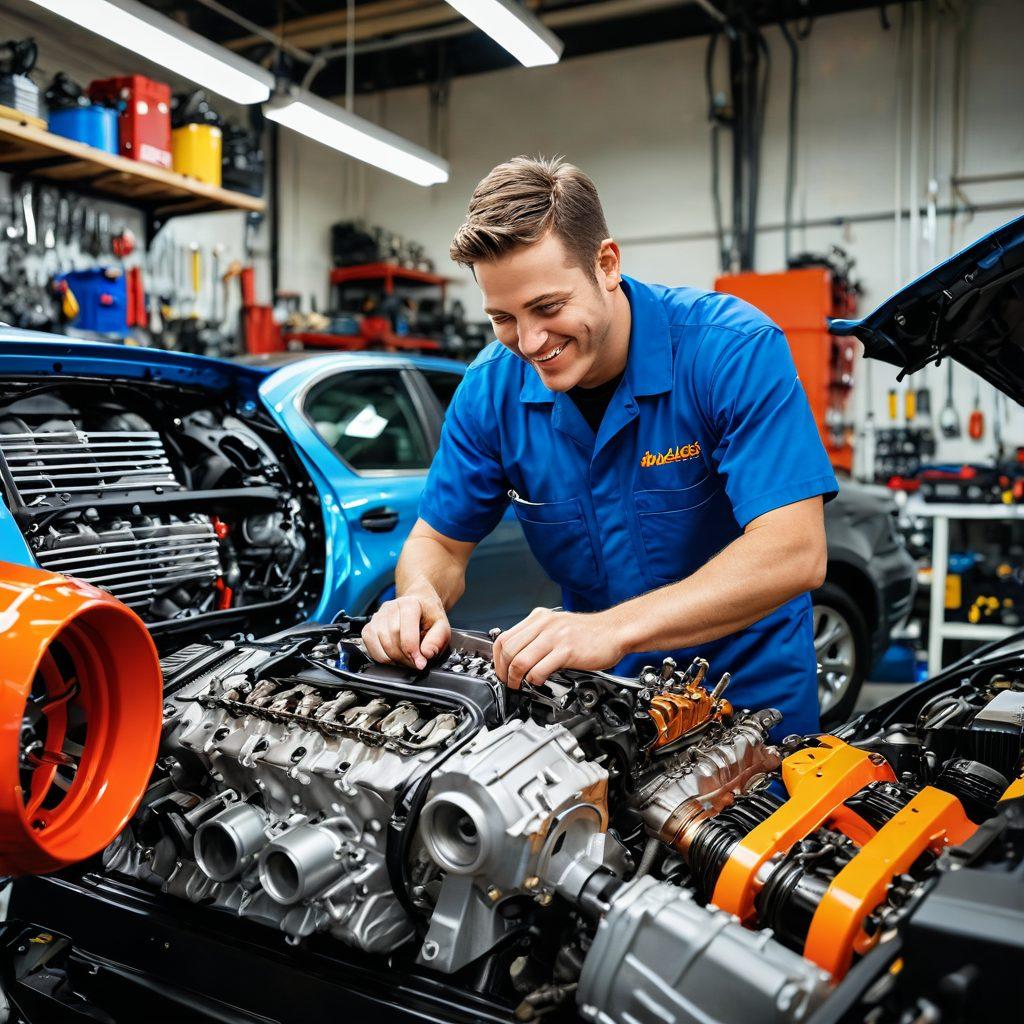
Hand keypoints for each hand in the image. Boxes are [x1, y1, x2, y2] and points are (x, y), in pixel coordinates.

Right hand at [361, 592, 449, 669]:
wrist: (419, 606)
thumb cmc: (429, 617)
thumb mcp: (442, 627)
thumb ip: (437, 640)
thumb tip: (426, 654)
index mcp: (410, 604)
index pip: (406, 633)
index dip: (413, 652)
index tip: (420, 663)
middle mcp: (390, 607)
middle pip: (392, 641)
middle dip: (404, 658)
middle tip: (415, 662)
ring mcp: (377, 617)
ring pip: (380, 646)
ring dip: (393, 659)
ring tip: (406, 659)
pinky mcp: (368, 627)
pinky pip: (370, 648)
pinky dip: (381, 657)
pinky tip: (393, 656)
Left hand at [492, 607, 628, 689]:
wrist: (616, 631)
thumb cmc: (590, 633)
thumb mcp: (557, 626)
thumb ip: (538, 636)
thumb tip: (518, 656)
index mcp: (539, 618)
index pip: (504, 637)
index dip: (497, 659)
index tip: (501, 672)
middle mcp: (544, 624)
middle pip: (508, 650)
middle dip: (504, 672)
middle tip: (509, 683)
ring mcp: (555, 636)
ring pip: (520, 660)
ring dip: (516, 678)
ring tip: (520, 686)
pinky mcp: (567, 650)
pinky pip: (540, 668)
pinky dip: (534, 680)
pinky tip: (538, 683)